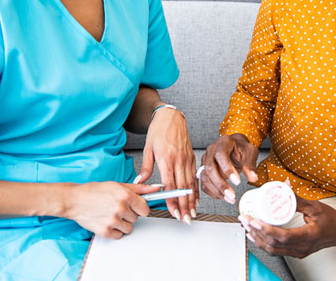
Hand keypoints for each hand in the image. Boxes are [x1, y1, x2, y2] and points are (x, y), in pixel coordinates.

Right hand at [66, 182, 160, 238]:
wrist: (74, 200)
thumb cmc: (94, 191)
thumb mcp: (117, 185)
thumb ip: (139, 188)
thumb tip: (155, 188)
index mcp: (125, 195)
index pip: (145, 208)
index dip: (140, 208)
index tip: (136, 207)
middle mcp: (120, 208)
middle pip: (137, 218)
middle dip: (129, 214)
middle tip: (117, 208)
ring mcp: (112, 221)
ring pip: (129, 228)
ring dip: (123, 223)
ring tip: (112, 214)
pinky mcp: (105, 231)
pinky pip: (119, 235)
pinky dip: (114, 231)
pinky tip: (107, 221)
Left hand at [134, 107, 196, 223]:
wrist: (171, 117)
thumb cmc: (158, 131)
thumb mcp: (148, 148)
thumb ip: (145, 167)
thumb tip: (139, 182)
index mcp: (167, 158)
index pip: (170, 185)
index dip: (173, 200)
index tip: (174, 212)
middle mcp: (179, 160)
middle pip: (183, 188)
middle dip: (185, 206)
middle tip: (186, 219)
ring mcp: (187, 159)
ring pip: (191, 184)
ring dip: (192, 200)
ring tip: (192, 213)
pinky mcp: (191, 157)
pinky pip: (195, 176)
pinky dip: (196, 189)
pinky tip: (196, 198)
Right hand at [200, 133, 258, 203]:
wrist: (235, 148)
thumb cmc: (242, 149)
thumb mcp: (250, 152)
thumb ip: (250, 164)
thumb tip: (252, 178)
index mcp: (223, 142)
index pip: (221, 155)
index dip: (227, 169)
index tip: (237, 182)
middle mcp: (211, 150)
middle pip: (210, 167)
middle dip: (220, 184)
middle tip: (232, 195)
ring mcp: (205, 160)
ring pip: (205, 177)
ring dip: (217, 191)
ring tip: (230, 199)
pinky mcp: (204, 170)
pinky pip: (204, 183)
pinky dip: (213, 192)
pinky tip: (223, 196)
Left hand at [238, 196, 335, 257]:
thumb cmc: (332, 219)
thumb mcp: (315, 206)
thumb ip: (298, 199)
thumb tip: (283, 186)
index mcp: (308, 236)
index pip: (282, 236)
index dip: (265, 229)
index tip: (252, 220)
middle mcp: (303, 247)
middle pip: (274, 245)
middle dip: (255, 232)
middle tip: (244, 220)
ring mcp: (300, 252)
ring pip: (273, 250)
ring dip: (257, 239)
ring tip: (247, 227)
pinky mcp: (297, 252)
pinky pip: (277, 250)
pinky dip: (264, 243)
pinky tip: (256, 235)